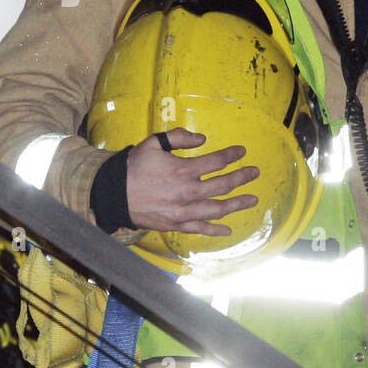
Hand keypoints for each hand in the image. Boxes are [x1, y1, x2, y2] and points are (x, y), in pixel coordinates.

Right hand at [125, 129, 258, 234]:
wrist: (113, 193)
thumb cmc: (134, 166)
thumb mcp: (153, 143)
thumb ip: (178, 137)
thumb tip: (202, 140)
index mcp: (183, 170)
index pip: (216, 161)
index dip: (231, 155)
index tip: (241, 152)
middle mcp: (188, 192)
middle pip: (223, 185)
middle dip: (242, 177)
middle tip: (255, 173)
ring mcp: (184, 211)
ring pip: (217, 208)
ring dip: (237, 204)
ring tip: (252, 200)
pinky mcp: (177, 224)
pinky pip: (200, 228)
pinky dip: (215, 229)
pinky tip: (228, 229)